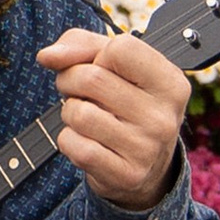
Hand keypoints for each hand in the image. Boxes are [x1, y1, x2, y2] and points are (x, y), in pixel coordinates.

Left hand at [37, 26, 190, 211]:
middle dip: (71, 80)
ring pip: (78, 113)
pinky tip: (87, 141)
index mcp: (171, 82)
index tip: (100, 67)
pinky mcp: (125, 175)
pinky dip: (68, 139)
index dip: (97, 55)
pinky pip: (72, 144)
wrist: (146, 169)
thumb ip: (81, 45)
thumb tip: (48, 56)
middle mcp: (164, 116)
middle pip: (92, 79)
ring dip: (69, 112)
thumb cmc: (125, 104)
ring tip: (87, 117)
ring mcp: (147, 148)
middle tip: (79, 92)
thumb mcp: (115, 67)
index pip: (121, 48)